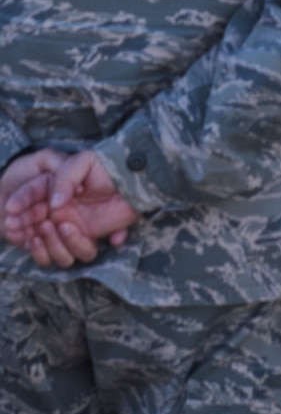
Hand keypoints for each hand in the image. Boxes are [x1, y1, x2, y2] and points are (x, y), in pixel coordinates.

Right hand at [2, 149, 138, 268]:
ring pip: (53, 244)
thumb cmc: (107, 165)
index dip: (19, 205)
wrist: (134, 177)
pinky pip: (77, 251)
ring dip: (47, 239)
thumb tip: (54, 204)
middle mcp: (60, 212)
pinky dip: (70, 245)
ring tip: (48, 225)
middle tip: (19, 225)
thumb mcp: (82, 162)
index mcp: (55, 190)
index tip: (9, 210)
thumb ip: (64, 178)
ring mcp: (73, 226)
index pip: (31, 199)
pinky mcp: (90, 237)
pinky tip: (69, 229)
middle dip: (25, 226)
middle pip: (35, 225)